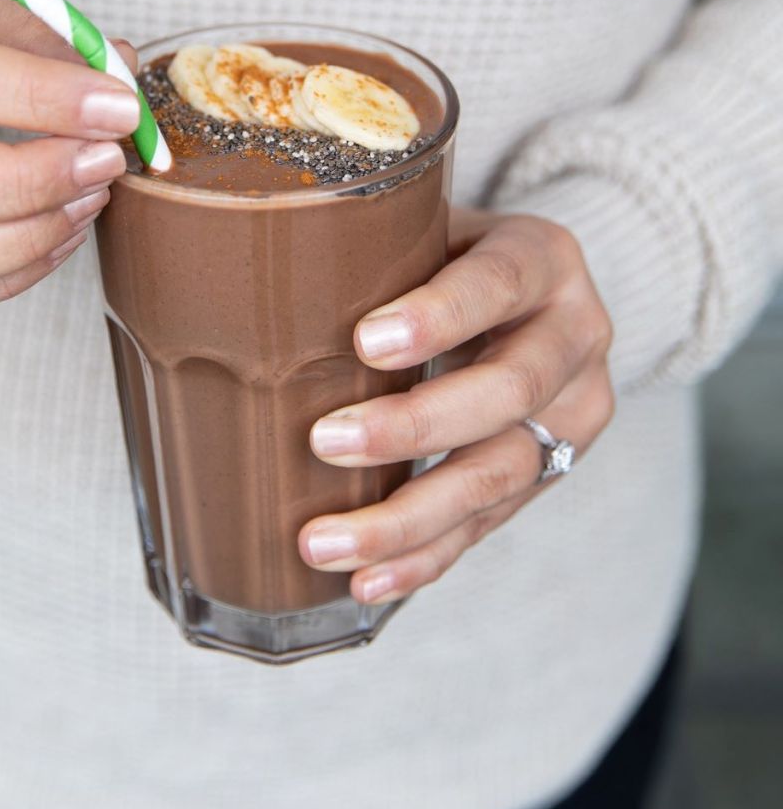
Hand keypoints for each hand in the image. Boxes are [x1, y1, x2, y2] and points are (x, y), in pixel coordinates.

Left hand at [298, 208, 614, 603]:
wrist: (526, 300)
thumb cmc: (446, 260)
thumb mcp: (426, 229)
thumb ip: (371, 244)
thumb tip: (234, 271)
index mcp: (542, 259)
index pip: (498, 283)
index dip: (438, 317)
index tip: (364, 343)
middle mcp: (573, 335)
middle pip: (508, 390)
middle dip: (414, 426)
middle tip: (325, 441)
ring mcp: (571, 411)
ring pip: (501, 476)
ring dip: (408, 517)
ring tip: (324, 541)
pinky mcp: (551, 470)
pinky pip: (490, 524)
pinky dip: (425, 557)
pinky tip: (368, 580)